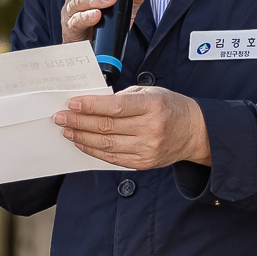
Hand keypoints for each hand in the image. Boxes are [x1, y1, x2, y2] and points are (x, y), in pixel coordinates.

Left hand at [55, 87, 210, 169]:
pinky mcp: (144, 163)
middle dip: (79, 121)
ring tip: (67, 129)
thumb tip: (93, 103)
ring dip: (82, 137)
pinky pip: (113, 158)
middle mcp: (151, 129)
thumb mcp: (151, 92)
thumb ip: (124, 98)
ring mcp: (147, 149)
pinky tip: (82, 142)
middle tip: (61, 117)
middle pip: (107, 127)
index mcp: (153, 106)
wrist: (195, 132)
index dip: (91, 106)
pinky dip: (94, 150)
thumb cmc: (171, 107)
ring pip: (106, 145)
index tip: (72, 103)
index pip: (116, 107)